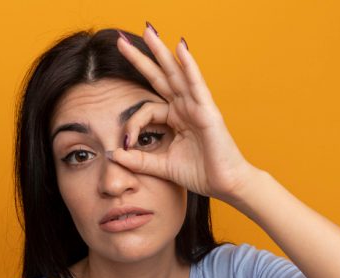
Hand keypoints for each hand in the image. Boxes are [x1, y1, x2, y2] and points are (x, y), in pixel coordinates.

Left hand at [111, 23, 256, 201]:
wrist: (224, 185)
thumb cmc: (200, 173)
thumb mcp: (162, 166)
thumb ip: (139, 160)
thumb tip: (114, 154)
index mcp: (175, 118)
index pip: (146, 110)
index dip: (131, 124)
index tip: (124, 143)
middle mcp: (185, 107)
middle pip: (159, 77)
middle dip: (141, 58)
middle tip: (120, 39)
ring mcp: (197, 106)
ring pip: (176, 73)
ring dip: (162, 51)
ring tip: (149, 30)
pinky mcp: (208, 111)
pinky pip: (196, 83)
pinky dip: (189, 65)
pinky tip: (180, 47)